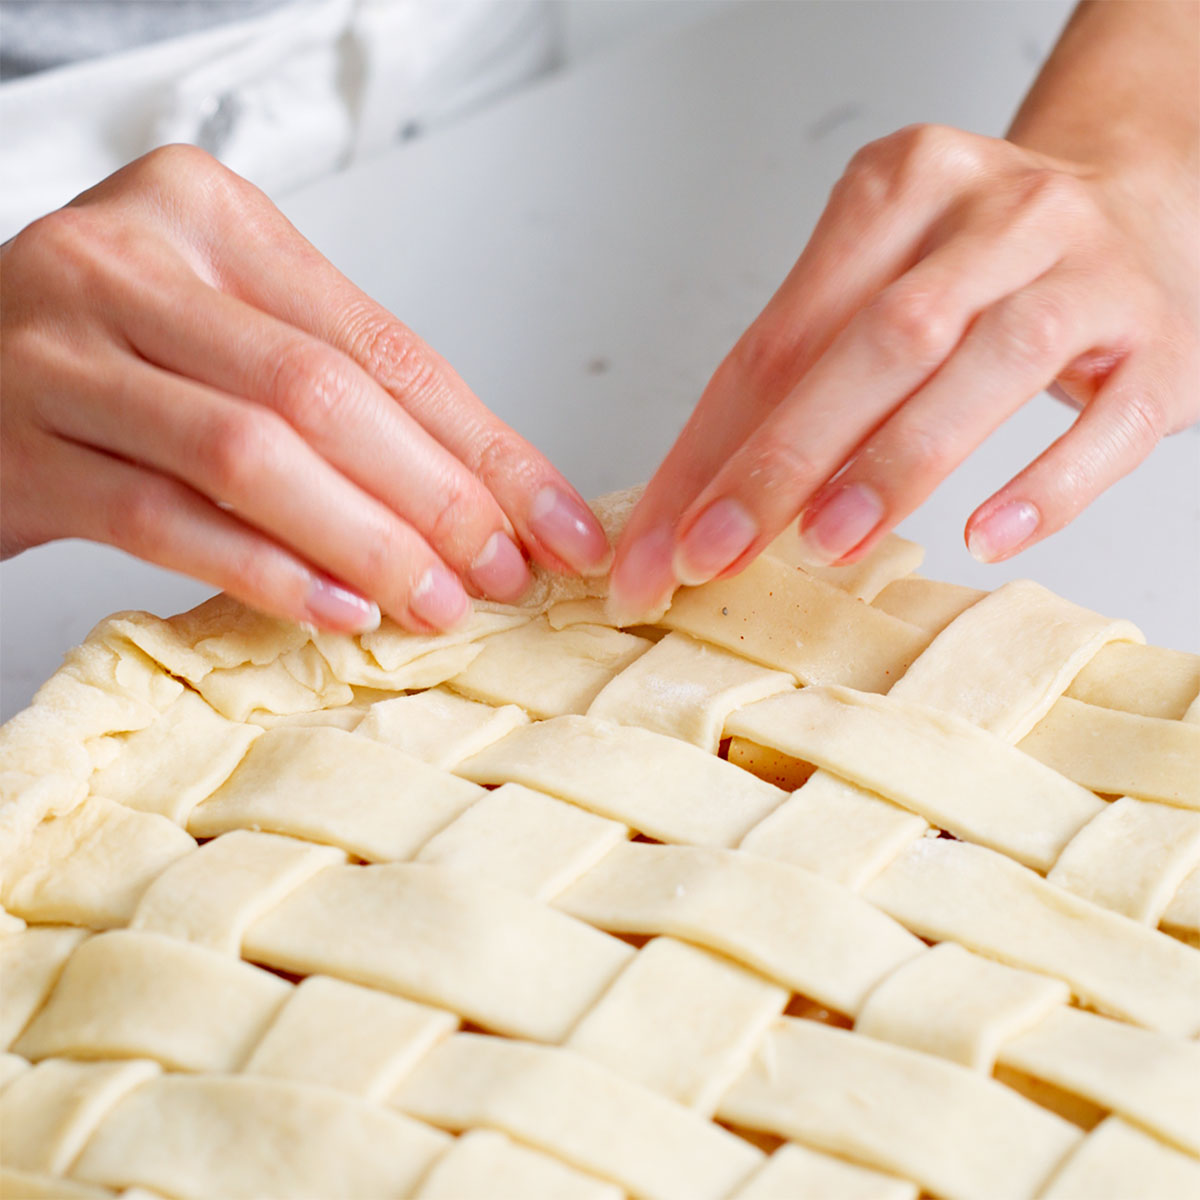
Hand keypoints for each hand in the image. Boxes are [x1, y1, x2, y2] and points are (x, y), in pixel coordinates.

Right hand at [1, 145, 608, 632]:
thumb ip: (343, 387)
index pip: (382, 344)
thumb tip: (493, 494)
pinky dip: (262, 570)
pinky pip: (162, 519)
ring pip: (248, 454)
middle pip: (323, 393)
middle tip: (503, 572)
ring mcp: (60, 352)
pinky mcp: (20, 449)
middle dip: (434, 498)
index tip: (557, 521)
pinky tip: (335, 611)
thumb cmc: (119, 351)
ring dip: (361, 540)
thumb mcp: (234, 329)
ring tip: (434, 603)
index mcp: (208, 215)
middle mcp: (128, 263)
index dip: (484, 445)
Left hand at [608, 4, 1198, 624]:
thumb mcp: (875, 288)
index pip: (779, 337)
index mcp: (900, 189)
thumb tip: (695, 508)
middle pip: (870, 341)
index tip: (661, 546)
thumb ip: (793, 381)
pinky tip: (982, 536)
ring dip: (893, 464)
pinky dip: (1042, 487)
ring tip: (825, 543)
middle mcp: (995, 214)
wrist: (1141, 206)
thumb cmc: (981, 269)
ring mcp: (1086, 272)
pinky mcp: (1160, 347)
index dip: (710, 449)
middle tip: (714, 553)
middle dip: (779, 460)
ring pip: (980, 365)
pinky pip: (1106, 423)